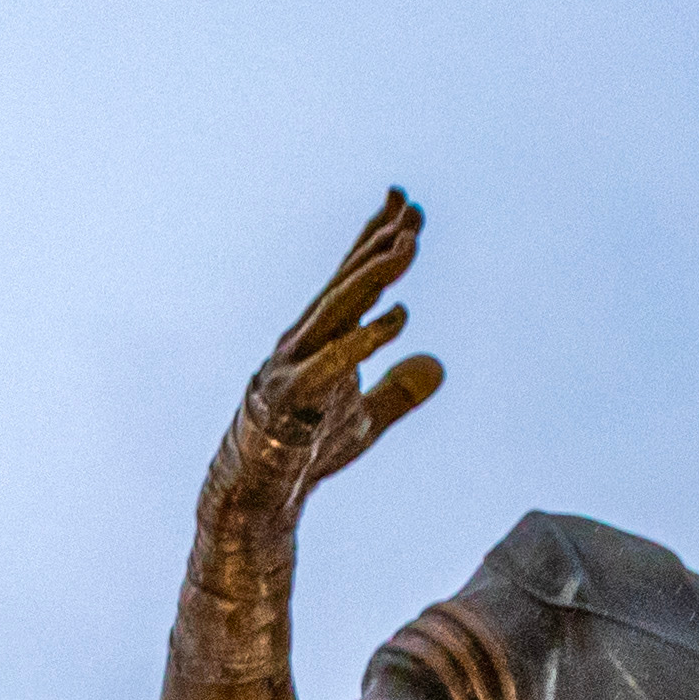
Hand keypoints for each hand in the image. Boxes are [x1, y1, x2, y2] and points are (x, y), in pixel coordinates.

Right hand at [211, 186, 446, 516]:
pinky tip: (399, 317)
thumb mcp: (365, 418)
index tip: (408, 203)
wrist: (260, 496)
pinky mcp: (291, 399)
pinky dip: (365, 339)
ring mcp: (293, 366)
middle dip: (380, 243)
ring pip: (339, 309)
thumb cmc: (307, 452)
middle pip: (347, 282)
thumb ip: (399, 390)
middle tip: (413, 209)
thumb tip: (438, 366)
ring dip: (374, 275)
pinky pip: (333, 363)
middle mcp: (304, 340)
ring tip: (408, 245)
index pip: (352, 278)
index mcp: (319, 338)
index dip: (378, 238)